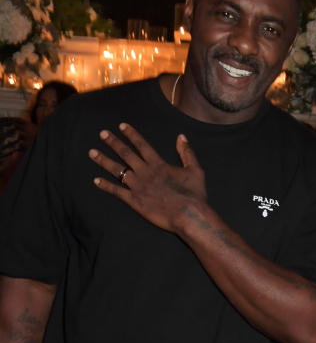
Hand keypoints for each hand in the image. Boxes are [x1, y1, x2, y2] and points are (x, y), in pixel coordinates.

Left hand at [90, 123, 207, 232]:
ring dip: (103, 160)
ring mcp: (138, 186)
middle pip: (125, 153)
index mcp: (158, 164)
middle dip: (112, 142)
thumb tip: (181, 137)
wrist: (189, 216)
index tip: (121, 126)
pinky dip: (106, 186)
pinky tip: (96, 180)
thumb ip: (187, 153)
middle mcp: (145, 172)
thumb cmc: (194, 195)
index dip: (131, 134)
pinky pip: (117, 192)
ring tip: (92, 152)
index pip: (141, 145)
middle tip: (102, 134)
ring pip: (117, 170)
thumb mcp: (195, 170)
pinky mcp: (135, 201)